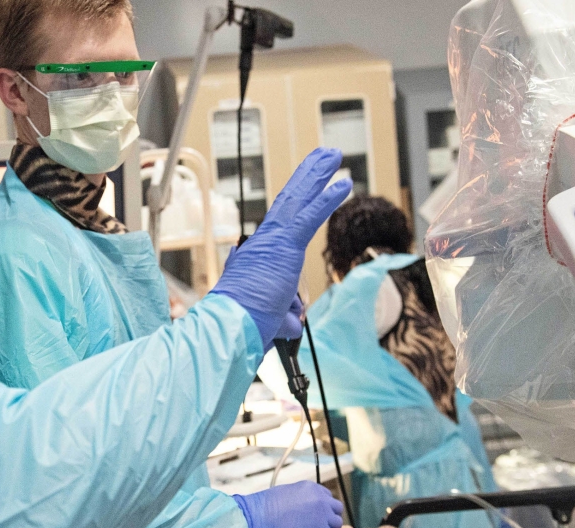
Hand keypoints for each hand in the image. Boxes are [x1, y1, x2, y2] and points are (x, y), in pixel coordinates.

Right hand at [212, 148, 351, 348]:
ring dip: (317, 175)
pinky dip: (328, 199)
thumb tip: (292, 320)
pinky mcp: (284, 246)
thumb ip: (284, 315)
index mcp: (259, 253)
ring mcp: (273, 240)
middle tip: (323, 156)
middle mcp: (264, 241)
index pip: (281, 221)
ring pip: (299, 199)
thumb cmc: (245, 324)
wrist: (231, 325)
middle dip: (308, 176)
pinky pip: (311, 216)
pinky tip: (344, 183)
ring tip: (333, 155)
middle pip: (290, 200)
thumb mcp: (272, 318)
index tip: (304, 186)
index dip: (295, 200)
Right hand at [233, 481, 343, 527]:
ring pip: (337, 524)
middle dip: (330, 518)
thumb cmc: (264, 507)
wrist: (258, 518)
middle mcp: (321, 499)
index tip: (316, 516)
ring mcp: (323, 516)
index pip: (327, 497)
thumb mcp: (286, 493)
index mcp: (312, 488)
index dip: (323, 508)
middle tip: (319, 526)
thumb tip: (304, 509)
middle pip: (337, 509)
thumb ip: (301, 498)